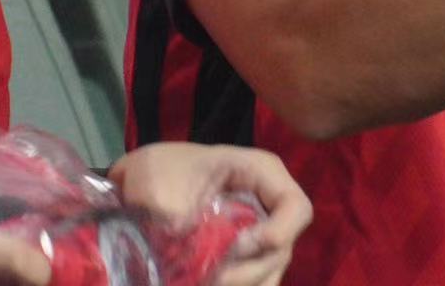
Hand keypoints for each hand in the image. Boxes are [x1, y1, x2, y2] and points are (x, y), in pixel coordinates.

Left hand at [110, 143, 312, 285]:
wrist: (148, 179)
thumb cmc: (161, 170)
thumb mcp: (163, 187)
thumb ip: (179, 218)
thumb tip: (192, 254)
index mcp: (261, 173)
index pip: (296, 208)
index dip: (278, 234)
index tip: (237, 248)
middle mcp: (269, 204)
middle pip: (283, 249)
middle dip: (249, 271)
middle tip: (212, 279)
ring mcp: (262, 232)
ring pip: (271, 272)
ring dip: (243, 284)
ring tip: (207, 282)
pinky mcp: (249, 255)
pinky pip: (257, 281)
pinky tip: (209, 284)